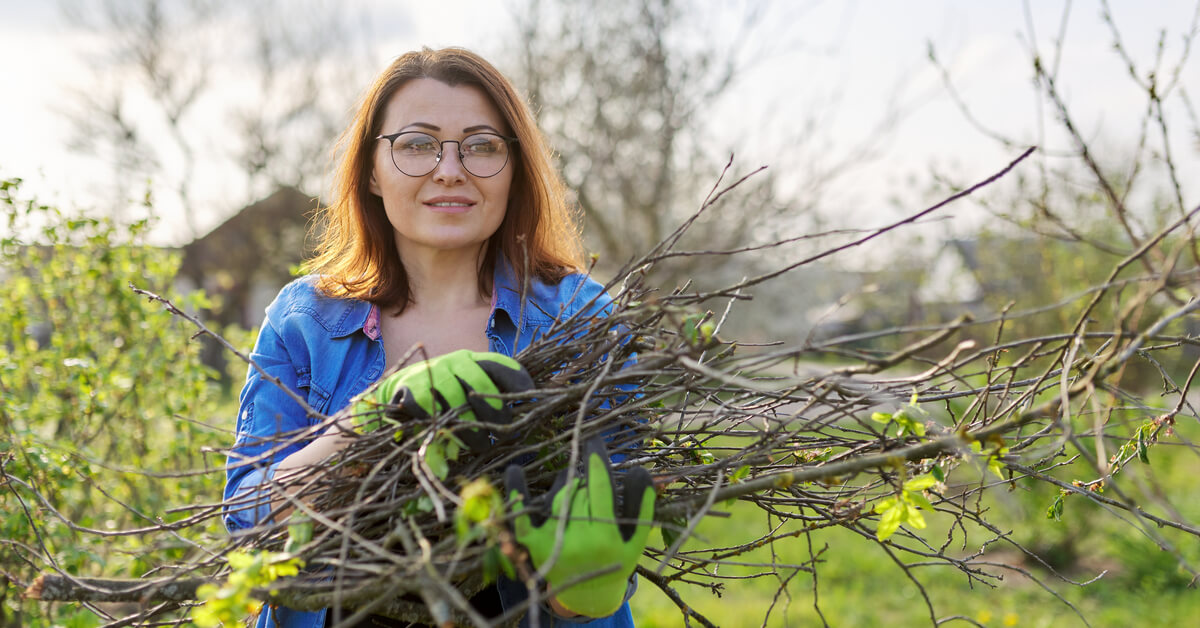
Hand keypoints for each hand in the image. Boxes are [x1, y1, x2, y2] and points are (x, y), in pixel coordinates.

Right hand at [353, 349, 532, 448]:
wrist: (395, 391)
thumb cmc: (440, 394)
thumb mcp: (465, 388)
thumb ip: (489, 394)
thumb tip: (525, 406)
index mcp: (471, 360)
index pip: (500, 365)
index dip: (518, 381)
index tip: (531, 399)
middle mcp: (454, 361)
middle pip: (480, 384)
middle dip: (495, 411)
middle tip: (503, 433)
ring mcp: (432, 373)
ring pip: (457, 402)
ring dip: (470, 427)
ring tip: (480, 444)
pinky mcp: (412, 389)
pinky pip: (431, 411)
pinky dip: (441, 426)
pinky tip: (449, 437)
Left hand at [506, 438, 654, 617]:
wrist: (589, 596)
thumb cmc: (617, 561)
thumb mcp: (636, 538)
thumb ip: (641, 505)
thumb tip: (641, 472)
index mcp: (606, 538)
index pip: (600, 489)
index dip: (596, 460)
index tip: (593, 439)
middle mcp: (578, 542)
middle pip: (579, 491)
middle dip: (586, 479)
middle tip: (591, 479)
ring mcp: (554, 544)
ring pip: (558, 497)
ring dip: (566, 484)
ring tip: (575, 485)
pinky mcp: (534, 546)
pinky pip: (523, 516)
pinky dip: (518, 494)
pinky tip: (514, 471)